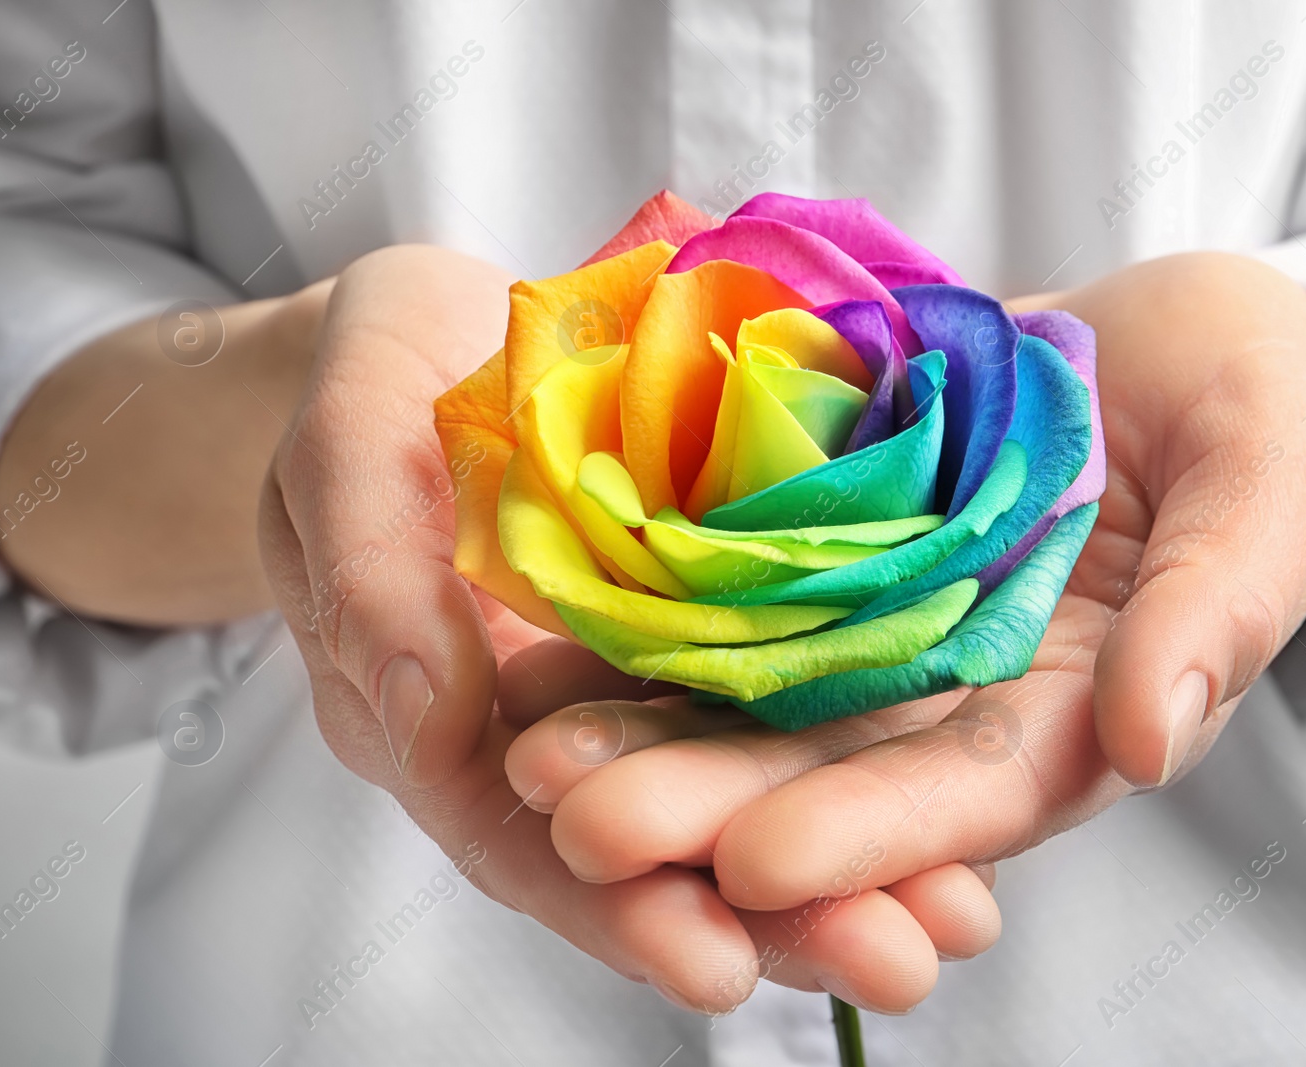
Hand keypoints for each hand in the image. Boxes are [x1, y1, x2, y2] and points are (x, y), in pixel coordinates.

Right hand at [256, 244, 994, 1012]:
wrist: (441, 325)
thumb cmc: (373, 374)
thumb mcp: (346, 444)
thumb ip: (373, 571)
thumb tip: (426, 715)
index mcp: (443, 712)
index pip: (523, 841)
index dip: (615, 908)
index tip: (720, 967)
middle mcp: (554, 725)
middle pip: (656, 850)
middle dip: (775, 917)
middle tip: (893, 964)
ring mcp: (640, 677)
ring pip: (738, 792)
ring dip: (846, 863)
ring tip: (959, 915)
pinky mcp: (712, 621)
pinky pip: (787, 695)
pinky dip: (866, 746)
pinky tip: (958, 790)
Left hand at [506, 252, 1305, 1011]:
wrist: (1159, 333)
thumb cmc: (1243, 395)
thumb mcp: (1269, 472)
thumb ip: (1230, 600)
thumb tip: (1156, 738)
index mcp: (1074, 705)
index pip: (974, 790)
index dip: (874, 833)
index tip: (759, 864)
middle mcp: (957, 688)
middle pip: (833, 768)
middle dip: (712, 808)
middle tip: (585, 829)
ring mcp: (880, 620)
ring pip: (757, 697)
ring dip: (647, 736)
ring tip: (530, 759)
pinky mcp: (818, 544)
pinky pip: (725, 589)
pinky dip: (642, 623)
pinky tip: (547, 640)